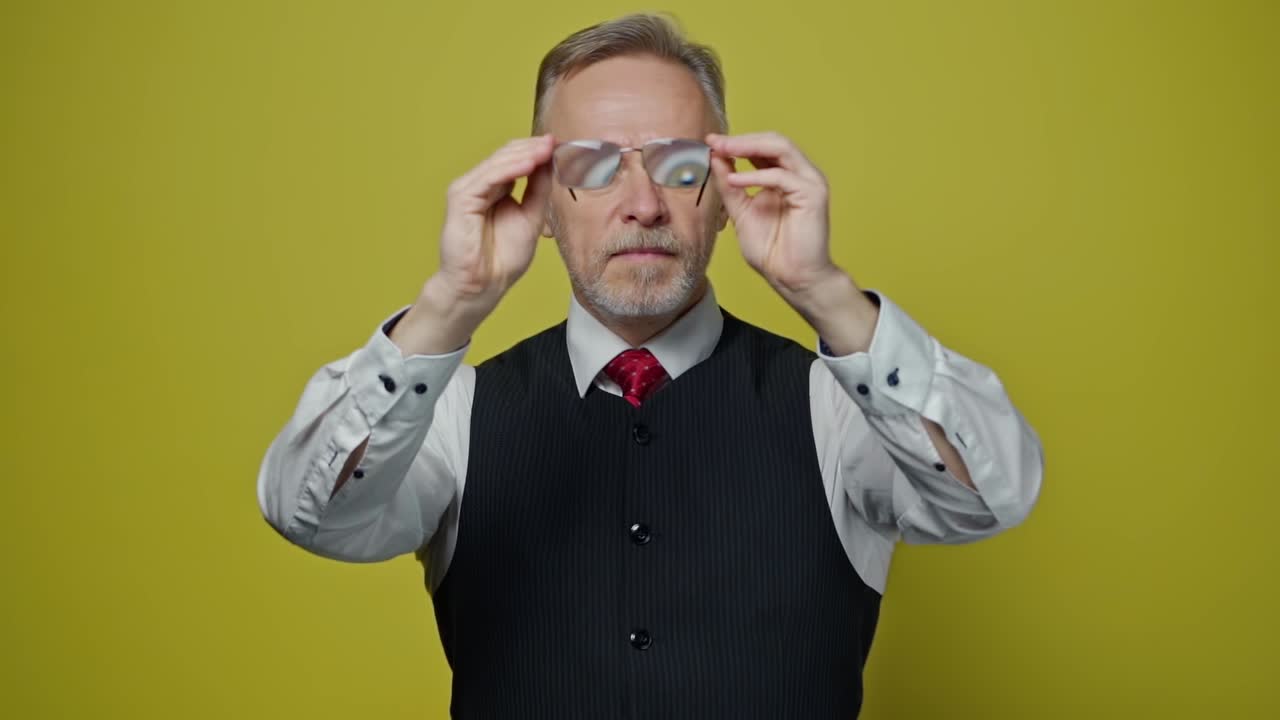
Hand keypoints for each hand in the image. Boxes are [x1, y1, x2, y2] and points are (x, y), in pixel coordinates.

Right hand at [434, 135, 555, 306]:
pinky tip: (530, 164)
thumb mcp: (531, 217)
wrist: (484, 285)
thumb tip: (551, 161)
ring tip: (548, 149)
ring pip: (498, 162)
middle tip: (558, 141)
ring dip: (526, 154)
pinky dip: (510, 169)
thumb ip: (539, 189)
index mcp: (496, 188)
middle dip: (534, 148)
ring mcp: (468, 190)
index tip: (563, 145)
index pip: (516, 159)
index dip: (538, 151)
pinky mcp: (460, 198)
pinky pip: (488, 177)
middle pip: (507, 155)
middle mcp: (480, 185)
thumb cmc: (503, 258)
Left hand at [706, 131, 841, 295]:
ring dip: (750, 147)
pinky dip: (756, 176)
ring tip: (724, 150)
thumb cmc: (772, 251)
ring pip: (782, 148)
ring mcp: (809, 182)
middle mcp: (799, 175)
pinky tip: (735, 180)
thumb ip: (730, 186)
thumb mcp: (741, 212)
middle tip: (715, 142)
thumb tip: (716, 157)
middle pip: (773, 140)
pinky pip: (782, 176)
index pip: (762, 148)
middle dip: (741, 140)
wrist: (791, 278)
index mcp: (784, 177)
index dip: (737, 143)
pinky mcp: (813, 194)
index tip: (711, 142)